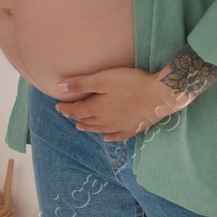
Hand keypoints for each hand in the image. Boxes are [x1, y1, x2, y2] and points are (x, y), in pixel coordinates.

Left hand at [53, 67, 190, 142]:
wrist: (159, 95)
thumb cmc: (130, 83)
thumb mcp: (103, 79)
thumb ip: (81, 84)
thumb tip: (59, 88)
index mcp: (96, 109)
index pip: (75, 110)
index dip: (65, 108)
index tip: (58, 105)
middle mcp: (105, 122)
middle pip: (85, 120)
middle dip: (74, 117)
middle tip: (67, 114)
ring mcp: (119, 127)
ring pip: (98, 129)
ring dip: (88, 127)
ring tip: (80, 126)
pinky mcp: (132, 129)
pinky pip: (116, 136)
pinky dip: (109, 137)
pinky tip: (107, 138)